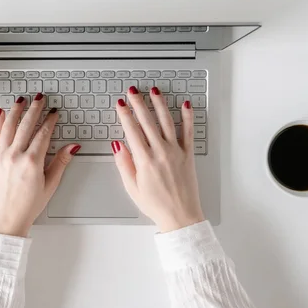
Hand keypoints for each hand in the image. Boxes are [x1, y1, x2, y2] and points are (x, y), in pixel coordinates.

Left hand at [0, 95, 79, 236]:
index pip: (44, 133)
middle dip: (35, 109)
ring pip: (9, 126)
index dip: (50, 120)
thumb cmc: (28, 206)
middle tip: (40, 98)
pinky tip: (1, 113)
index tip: (54, 112)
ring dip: (16, 111)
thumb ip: (60, 163)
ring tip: (22, 100)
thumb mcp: (50, 185)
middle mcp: (15, 156)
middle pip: (27, 125)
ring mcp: (1, 157)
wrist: (6, 220)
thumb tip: (72, 147)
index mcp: (32, 162)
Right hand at [112, 86, 204, 232]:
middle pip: (147, 121)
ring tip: (154, 91)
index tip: (120, 104)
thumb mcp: (132, 187)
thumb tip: (117, 145)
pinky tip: (185, 105)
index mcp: (145, 161)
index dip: (125, 115)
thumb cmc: (156, 205)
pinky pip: (189, 132)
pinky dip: (188, 117)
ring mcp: (176, 152)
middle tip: (132, 91)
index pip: (132, 131)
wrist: (180, 216)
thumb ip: (124, 164)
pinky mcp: (188, 154)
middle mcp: (161, 152)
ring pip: (167, 121)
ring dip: (159, 104)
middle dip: (138, 103)